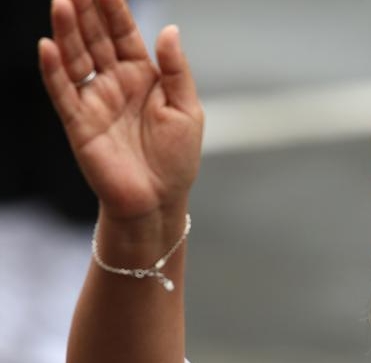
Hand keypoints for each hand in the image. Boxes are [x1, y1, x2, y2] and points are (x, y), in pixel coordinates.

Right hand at [38, 0, 203, 219]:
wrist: (160, 200)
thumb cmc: (177, 159)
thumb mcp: (187, 110)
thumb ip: (176, 70)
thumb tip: (169, 30)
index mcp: (143, 76)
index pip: (124, 33)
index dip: (114, 7)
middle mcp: (115, 83)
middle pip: (96, 38)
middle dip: (86, 10)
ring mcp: (95, 101)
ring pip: (77, 58)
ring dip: (67, 31)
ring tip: (62, 3)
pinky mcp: (79, 123)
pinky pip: (63, 92)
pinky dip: (54, 71)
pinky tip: (48, 46)